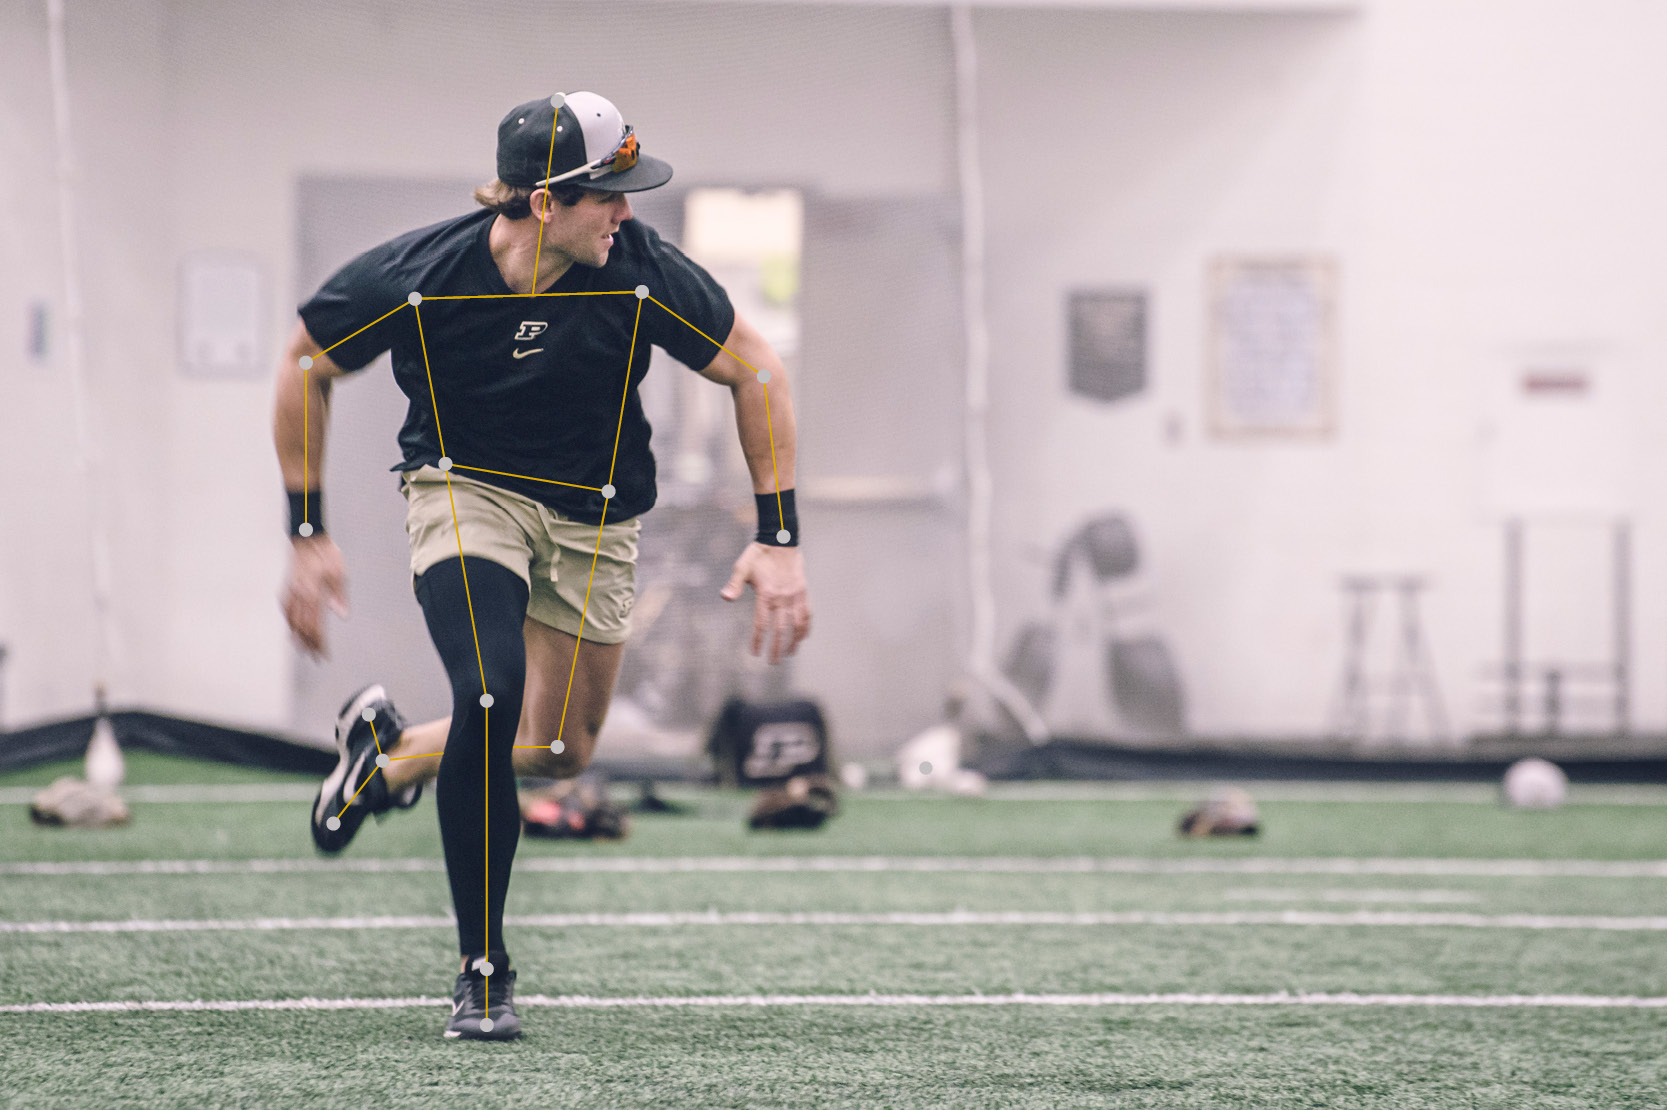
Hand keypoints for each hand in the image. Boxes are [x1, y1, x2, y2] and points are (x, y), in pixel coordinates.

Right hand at [282, 533, 347, 658]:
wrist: (307, 536)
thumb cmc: (325, 552)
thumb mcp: (339, 572)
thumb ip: (339, 596)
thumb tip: (341, 614)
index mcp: (313, 594)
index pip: (315, 626)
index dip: (319, 643)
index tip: (323, 654)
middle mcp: (299, 595)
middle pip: (302, 627)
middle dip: (308, 644)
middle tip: (313, 656)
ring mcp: (291, 590)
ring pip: (291, 619)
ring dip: (296, 635)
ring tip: (301, 647)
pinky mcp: (287, 585)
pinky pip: (285, 607)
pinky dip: (287, 620)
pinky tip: (290, 624)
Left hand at [720, 543, 810, 663]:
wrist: (781, 540)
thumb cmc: (758, 555)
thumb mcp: (742, 567)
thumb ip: (734, 584)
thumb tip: (724, 598)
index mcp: (766, 595)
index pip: (762, 624)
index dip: (758, 640)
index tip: (755, 653)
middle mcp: (782, 598)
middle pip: (781, 630)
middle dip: (777, 648)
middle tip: (773, 662)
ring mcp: (795, 596)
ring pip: (798, 624)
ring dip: (794, 641)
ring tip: (791, 653)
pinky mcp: (802, 592)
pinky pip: (807, 613)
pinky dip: (806, 626)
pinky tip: (803, 635)